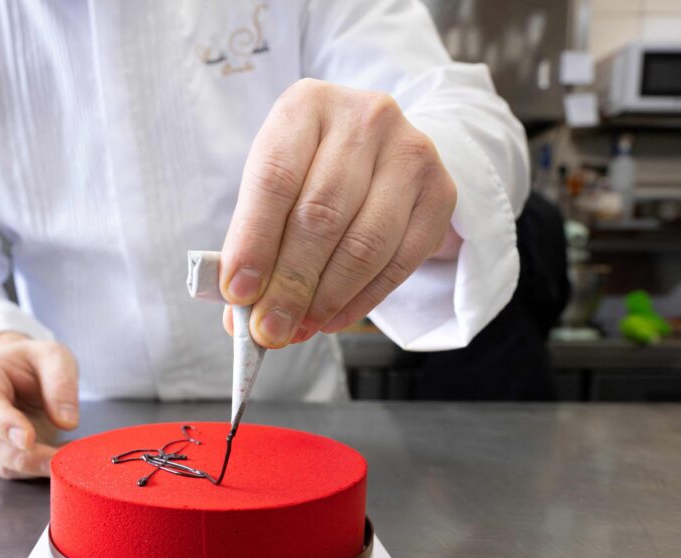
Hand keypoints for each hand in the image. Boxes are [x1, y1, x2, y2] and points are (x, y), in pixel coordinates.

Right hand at [0, 332, 78, 478]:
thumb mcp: (55, 358)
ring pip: (0, 462)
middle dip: (26, 456)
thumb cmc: (34, 361)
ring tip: (70, 460)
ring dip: (36, 466)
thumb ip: (61, 384)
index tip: (28, 440)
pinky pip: (12, 470)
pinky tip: (63, 460)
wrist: (19, 372)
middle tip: (61, 460)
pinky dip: (38, 469)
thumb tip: (67, 422)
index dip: (4, 424)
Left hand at [220, 78, 460, 346]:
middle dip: (290, 284)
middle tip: (269, 330)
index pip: (275, 179)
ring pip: (365, 242)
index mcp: (306, 106)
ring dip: (327, 298)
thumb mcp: (273, 188)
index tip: (239, 293)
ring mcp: (410, 151)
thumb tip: (241, 318)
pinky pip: (401, 259)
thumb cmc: (311, 170)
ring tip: (299, 328)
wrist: (380, 146)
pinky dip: (363, 299)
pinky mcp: (441, 190)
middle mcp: (364, 117)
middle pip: (321, 215)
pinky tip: (334, 318)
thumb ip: (254, 243)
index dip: (254, 242)